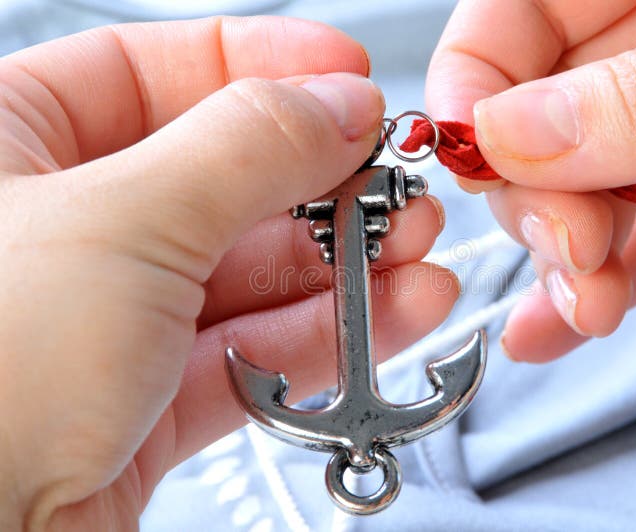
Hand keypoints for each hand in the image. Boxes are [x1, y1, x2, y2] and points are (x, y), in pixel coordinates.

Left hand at [0, 17, 455, 530]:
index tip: (347, 75)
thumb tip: (336, 105)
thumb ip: (247, 150)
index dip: (262, 67)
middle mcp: (60, 230)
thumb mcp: (122, 224)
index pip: (153, 70)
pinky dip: (331, 333)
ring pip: (251, 272)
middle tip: (392, 176)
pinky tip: (396, 308)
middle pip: (221, 176)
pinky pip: (255, 351)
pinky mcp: (148, 402)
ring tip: (413, 244)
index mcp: (9, 145)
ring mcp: (108, 321)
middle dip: (323, 178)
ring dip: (346, 260)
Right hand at [426, 0, 635, 360]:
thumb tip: (512, 137)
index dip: (473, 87)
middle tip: (567, 247)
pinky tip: (575, 321)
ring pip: (596, 186)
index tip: (473, 162)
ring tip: (584, 306)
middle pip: (542, 119)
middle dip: (537, 198)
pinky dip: (625, 278)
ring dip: (573, 259)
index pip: (514, 18)